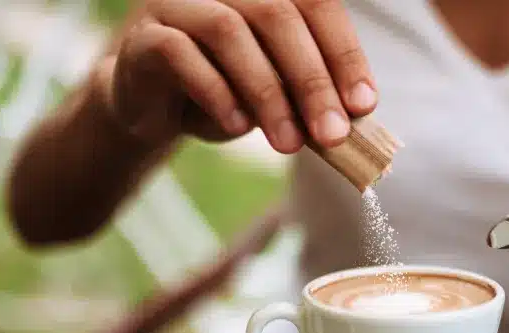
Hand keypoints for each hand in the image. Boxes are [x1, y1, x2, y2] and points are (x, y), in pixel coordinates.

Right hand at [95, 0, 377, 148]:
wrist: (156, 110)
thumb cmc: (229, 93)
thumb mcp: (280, 93)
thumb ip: (312, 94)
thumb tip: (354, 117)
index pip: (316, 3)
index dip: (344, 53)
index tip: (364, 105)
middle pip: (277, 13)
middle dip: (312, 80)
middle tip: (332, 134)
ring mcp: (178, 3)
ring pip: (228, 31)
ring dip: (267, 93)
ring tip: (288, 143)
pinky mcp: (144, 37)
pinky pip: (179, 53)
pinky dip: (216, 92)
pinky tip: (237, 126)